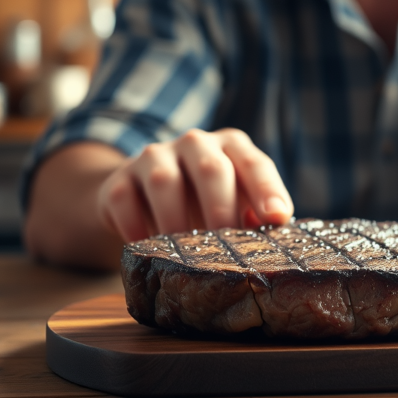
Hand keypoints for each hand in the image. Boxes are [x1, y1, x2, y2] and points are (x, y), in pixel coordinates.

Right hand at [97, 128, 292, 241]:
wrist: (146, 192)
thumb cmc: (209, 200)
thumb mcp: (238, 200)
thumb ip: (258, 212)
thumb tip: (275, 231)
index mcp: (232, 147)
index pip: (255, 164)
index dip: (267, 190)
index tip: (277, 217)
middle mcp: (195, 143)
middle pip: (210, 169)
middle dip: (221, 208)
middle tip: (227, 246)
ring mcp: (155, 156)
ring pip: (164, 181)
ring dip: (176, 221)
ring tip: (185, 254)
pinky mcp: (121, 178)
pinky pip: (124, 198)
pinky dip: (135, 226)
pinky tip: (146, 248)